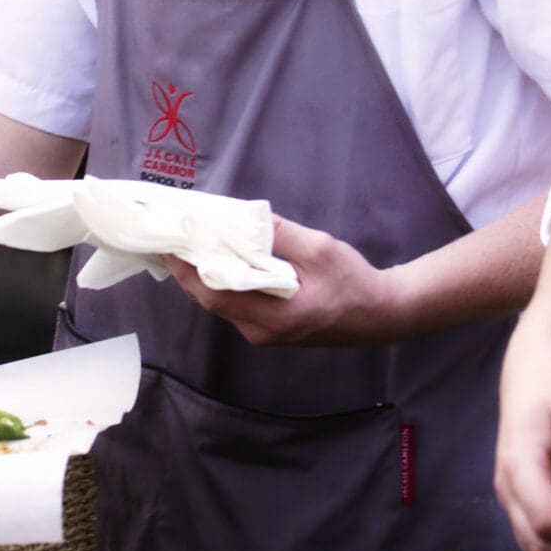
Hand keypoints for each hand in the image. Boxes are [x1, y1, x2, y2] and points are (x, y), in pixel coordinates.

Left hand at [162, 217, 403, 347]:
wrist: (382, 315)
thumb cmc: (353, 283)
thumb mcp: (319, 250)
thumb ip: (281, 235)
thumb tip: (243, 217)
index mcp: (272, 317)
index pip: (215, 295)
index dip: (186, 270)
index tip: (168, 243)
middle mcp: (261, 332)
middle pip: (211, 301)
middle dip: (187, 270)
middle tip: (169, 238)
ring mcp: (264, 333)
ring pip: (221, 304)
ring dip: (201, 276)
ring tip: (186, 244)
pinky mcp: (269, 328)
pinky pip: (234, 304)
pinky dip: (220, 282)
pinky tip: (215, 259)